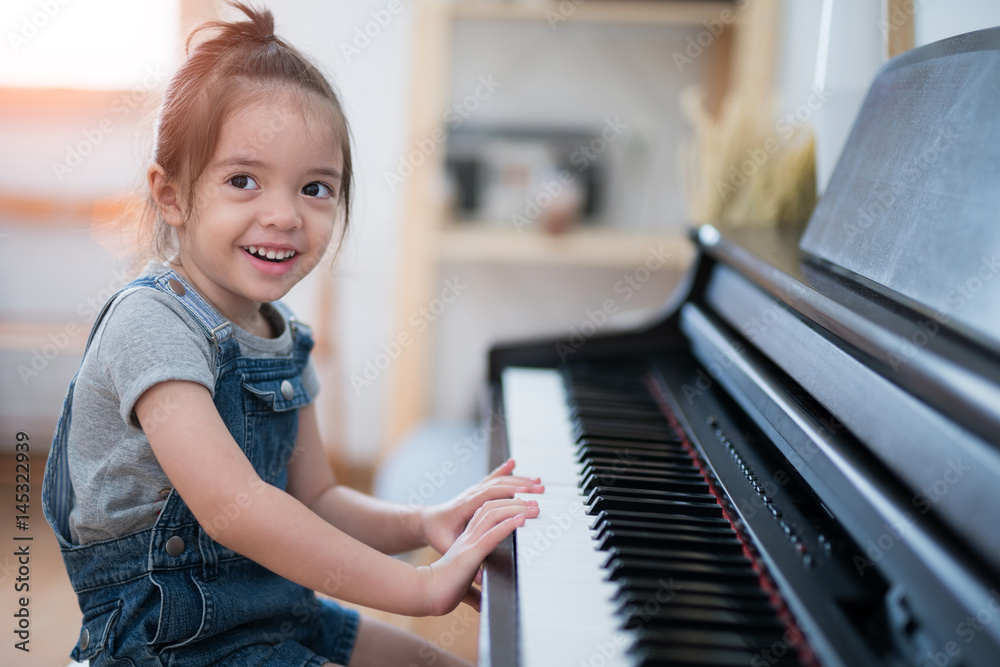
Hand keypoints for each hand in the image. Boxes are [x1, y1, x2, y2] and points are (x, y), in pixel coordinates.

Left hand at [419, 458, 543, 554]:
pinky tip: (513, 463)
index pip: (490, 500)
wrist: (427, 522)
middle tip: (541, 496)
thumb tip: (480, 579)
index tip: (528, 508)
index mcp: (464, 507)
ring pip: (498, 481)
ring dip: (518, 480)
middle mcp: (470, 495)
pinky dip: (504, 470)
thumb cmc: (438, 534)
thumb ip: (463, 561)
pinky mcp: (477, 490)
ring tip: (538, 483)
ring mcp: (474, 490)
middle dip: (521, 490)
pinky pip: (492, 478)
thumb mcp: (447, 548)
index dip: (510, 502)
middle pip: (499, 487)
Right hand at [424, 497, 538, 613]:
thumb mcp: (464, 589)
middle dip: (513, 503)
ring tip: (533, 507)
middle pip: (491, 509)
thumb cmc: (440, 591)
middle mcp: (468, 538)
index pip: (486, 516)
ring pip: (492, 516)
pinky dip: (507, 525)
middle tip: (534, 503)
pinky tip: (521, 519)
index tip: (522, 507)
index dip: (503, 507)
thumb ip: (475, 594)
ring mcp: (469, 544)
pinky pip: (492, 535)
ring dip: (515, 509)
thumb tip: (483, 606)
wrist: (424, 594)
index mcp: (466, 543)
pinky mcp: (471, 554)